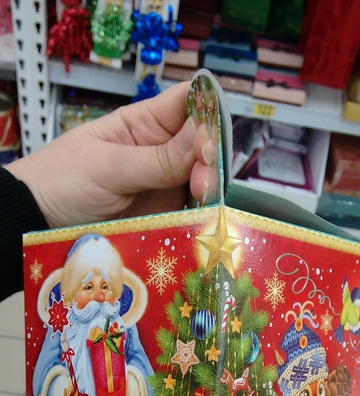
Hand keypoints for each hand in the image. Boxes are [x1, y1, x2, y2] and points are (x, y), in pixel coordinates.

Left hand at [6, 81, 211, 228]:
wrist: (38, 220)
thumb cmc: (63, 181)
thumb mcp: (109, 166)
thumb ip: (158, 158)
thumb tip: (204, 137)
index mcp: (145, 124)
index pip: (188, 102)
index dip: (207, 110)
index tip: (211, 134)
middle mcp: (161, 151)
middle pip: (203, 145)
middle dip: (209, 159)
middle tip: (202, 181)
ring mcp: (164, 186)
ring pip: (202, 181)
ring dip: (207, 190)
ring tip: (199, 199)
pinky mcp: (163, 216)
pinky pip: (190, 214)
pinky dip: (200, 217)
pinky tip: (200, 218)